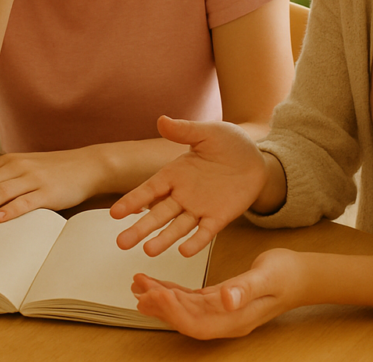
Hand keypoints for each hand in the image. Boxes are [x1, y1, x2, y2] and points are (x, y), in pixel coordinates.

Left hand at [0, 148, 103, 223]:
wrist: (88, 165)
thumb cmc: (54, 171)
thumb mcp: (25, 168)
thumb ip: (4, 178)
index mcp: (9, 161)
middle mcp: (18, 166)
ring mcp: (34, 179)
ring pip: (0, 192)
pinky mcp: (49, 192)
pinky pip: (26, 201)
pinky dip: (9, 210)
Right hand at [111, 116, 265, 256]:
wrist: (256, 158)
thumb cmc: (229, 143)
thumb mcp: (207, 133)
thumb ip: (184, 130)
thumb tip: (162, 120)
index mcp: (174, 174)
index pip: (149, 190)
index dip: (132, 201)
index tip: (116, 214)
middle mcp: (182, 195)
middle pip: (157, 214)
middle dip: (140, 228)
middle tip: (121, 243)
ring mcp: (199, 208)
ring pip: (177, 227)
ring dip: (163, 239)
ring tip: (148, 251)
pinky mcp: (219, 217)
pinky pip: (205, 232)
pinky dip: (195, 242)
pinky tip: (184, 251)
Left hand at [132, 248, 303, 338]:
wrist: (302, 276)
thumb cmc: (287, 275)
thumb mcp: (267, 277)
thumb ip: (245, 289)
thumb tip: (226, 300)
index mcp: (234, 319)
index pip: (196, 323)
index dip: (173, 313)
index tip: (154, 294)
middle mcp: (225, 320)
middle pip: (185, 319)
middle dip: (160, 306)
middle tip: (139, 287)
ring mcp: (223, 312)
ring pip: (185, 310)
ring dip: (161, 299)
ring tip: (140, 284)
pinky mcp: (221, 300)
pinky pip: (192, 300)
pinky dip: (173, 292)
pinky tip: (160, 285)